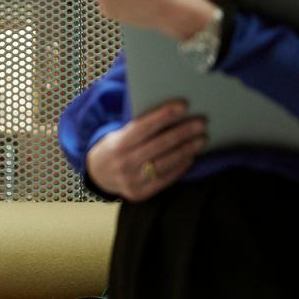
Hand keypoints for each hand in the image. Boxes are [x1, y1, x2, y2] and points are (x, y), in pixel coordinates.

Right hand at [86, 101, 206, 200]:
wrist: (97, 175)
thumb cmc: (115, 148)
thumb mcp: (117, 135)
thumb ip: (138, 129)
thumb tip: (171, 116)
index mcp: (116, 144)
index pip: (143, 127)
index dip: (164, 115)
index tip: (183, 105)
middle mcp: (122, 163)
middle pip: (159, 145)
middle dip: (183, 132)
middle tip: (201, 123)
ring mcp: (130, 180)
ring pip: (165, 163)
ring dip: (186, 150)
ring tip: (200, 140)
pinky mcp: (138, 193)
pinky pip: (164, 179)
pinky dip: (180, 168)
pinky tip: (190, 158)